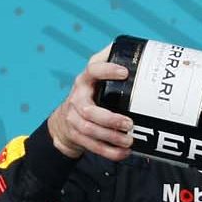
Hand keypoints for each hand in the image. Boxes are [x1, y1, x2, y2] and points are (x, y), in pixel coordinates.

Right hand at [47, 45, 134, 160]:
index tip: (125, 73)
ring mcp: (74, 119)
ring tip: (129, 140)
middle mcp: (77, 99)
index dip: (106, 71)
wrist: (64, 122)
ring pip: (90, 130)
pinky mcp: (77, 136)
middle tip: (129, 123)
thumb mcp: (97, 78)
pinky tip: (124, 152)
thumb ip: (111, 63)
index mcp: (85, 81)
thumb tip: (137, 49)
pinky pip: (92, 146)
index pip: (92, 71)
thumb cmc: (90, 95)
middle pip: (89, 111)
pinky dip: (109, 151)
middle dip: (110, 119)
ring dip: (111, 137)